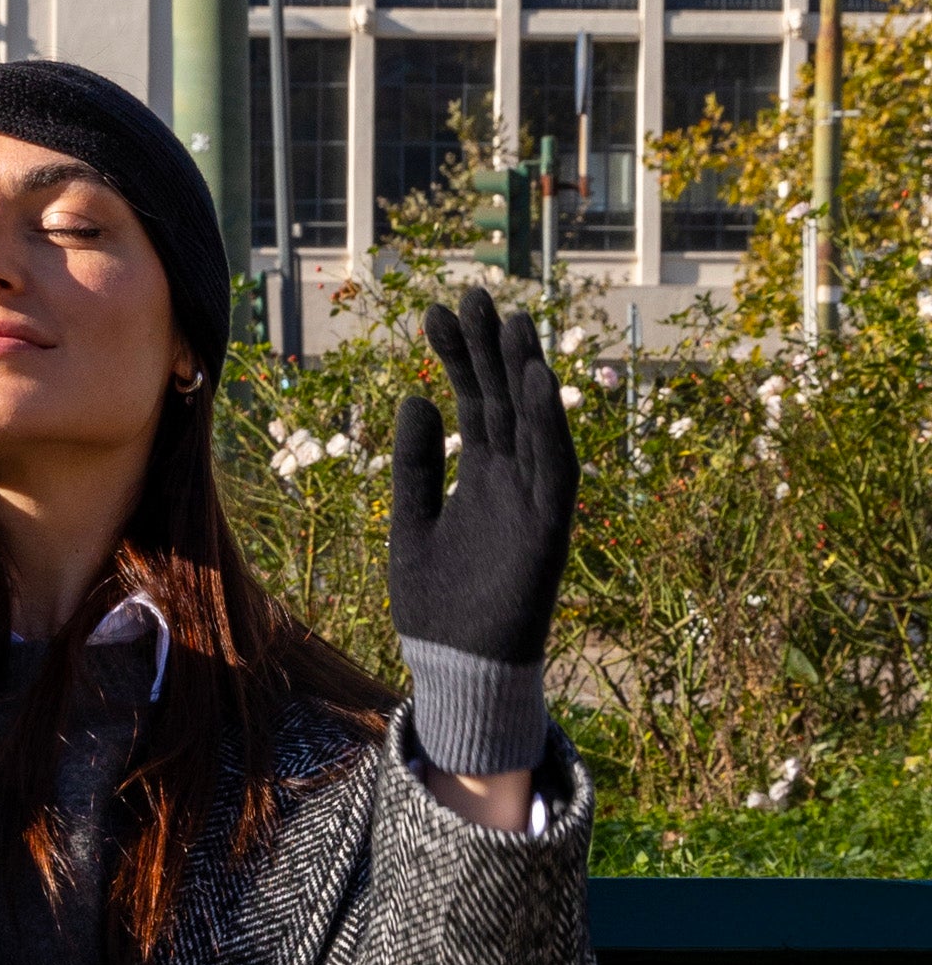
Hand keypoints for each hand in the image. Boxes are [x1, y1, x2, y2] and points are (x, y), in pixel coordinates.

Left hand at [387, 287, 577, 667]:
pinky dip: (549, 426)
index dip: (458, 358)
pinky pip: (555, 468)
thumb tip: (415, 395)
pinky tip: (536, 381)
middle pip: (504, 401)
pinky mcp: (550, 530)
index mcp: (479, 478)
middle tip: (473, 293)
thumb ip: (415, 465)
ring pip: (535, 425)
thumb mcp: (409, 525)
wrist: (456, 671)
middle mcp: (511, 482)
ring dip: (525, 374)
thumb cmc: (433, 608)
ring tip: (509, 321)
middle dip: (490, 350)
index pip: (474, 403)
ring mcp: (533, 503)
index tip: (434, 312)